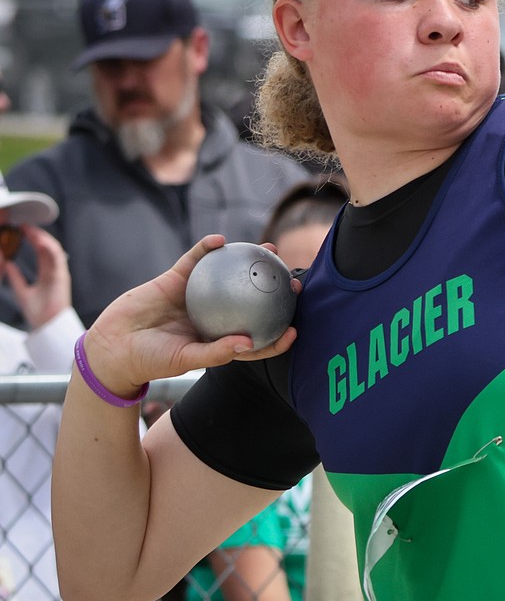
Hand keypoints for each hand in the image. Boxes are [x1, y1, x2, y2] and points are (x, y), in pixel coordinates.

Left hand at [5, 225, 71, 329]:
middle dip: (37, 234)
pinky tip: (40, 240)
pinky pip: (57, 258)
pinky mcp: (61, 276)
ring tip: (31, 229)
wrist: (47, 326)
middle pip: (48, 247)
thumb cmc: (39, 313)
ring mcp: (59, 273)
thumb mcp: (22, 291)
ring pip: (54, 249)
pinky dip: (49, 248)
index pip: (42, 251)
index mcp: (48, 274)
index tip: (22, 229)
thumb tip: (8, 265)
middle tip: (25, 225)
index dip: (34, 239)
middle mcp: (55, 271)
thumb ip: (16, 278)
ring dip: (43, 238)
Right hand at [83, 235, 298, 395]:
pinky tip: (221, 240)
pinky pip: (195, 260)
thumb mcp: (186, 359)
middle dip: (273, 289)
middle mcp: (213, 315)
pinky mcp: (176, 279)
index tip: (296, 328)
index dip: (277, 334)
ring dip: (248, 260)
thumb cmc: (150, 360)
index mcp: (219, 338)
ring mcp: (196, 296)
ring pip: (228, 274)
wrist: (112, 347)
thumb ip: (216, 352)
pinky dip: (206, 248)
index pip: (256, 337)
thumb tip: (249, 344)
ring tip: (268, 247)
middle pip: (250, 300)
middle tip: (292, 280)